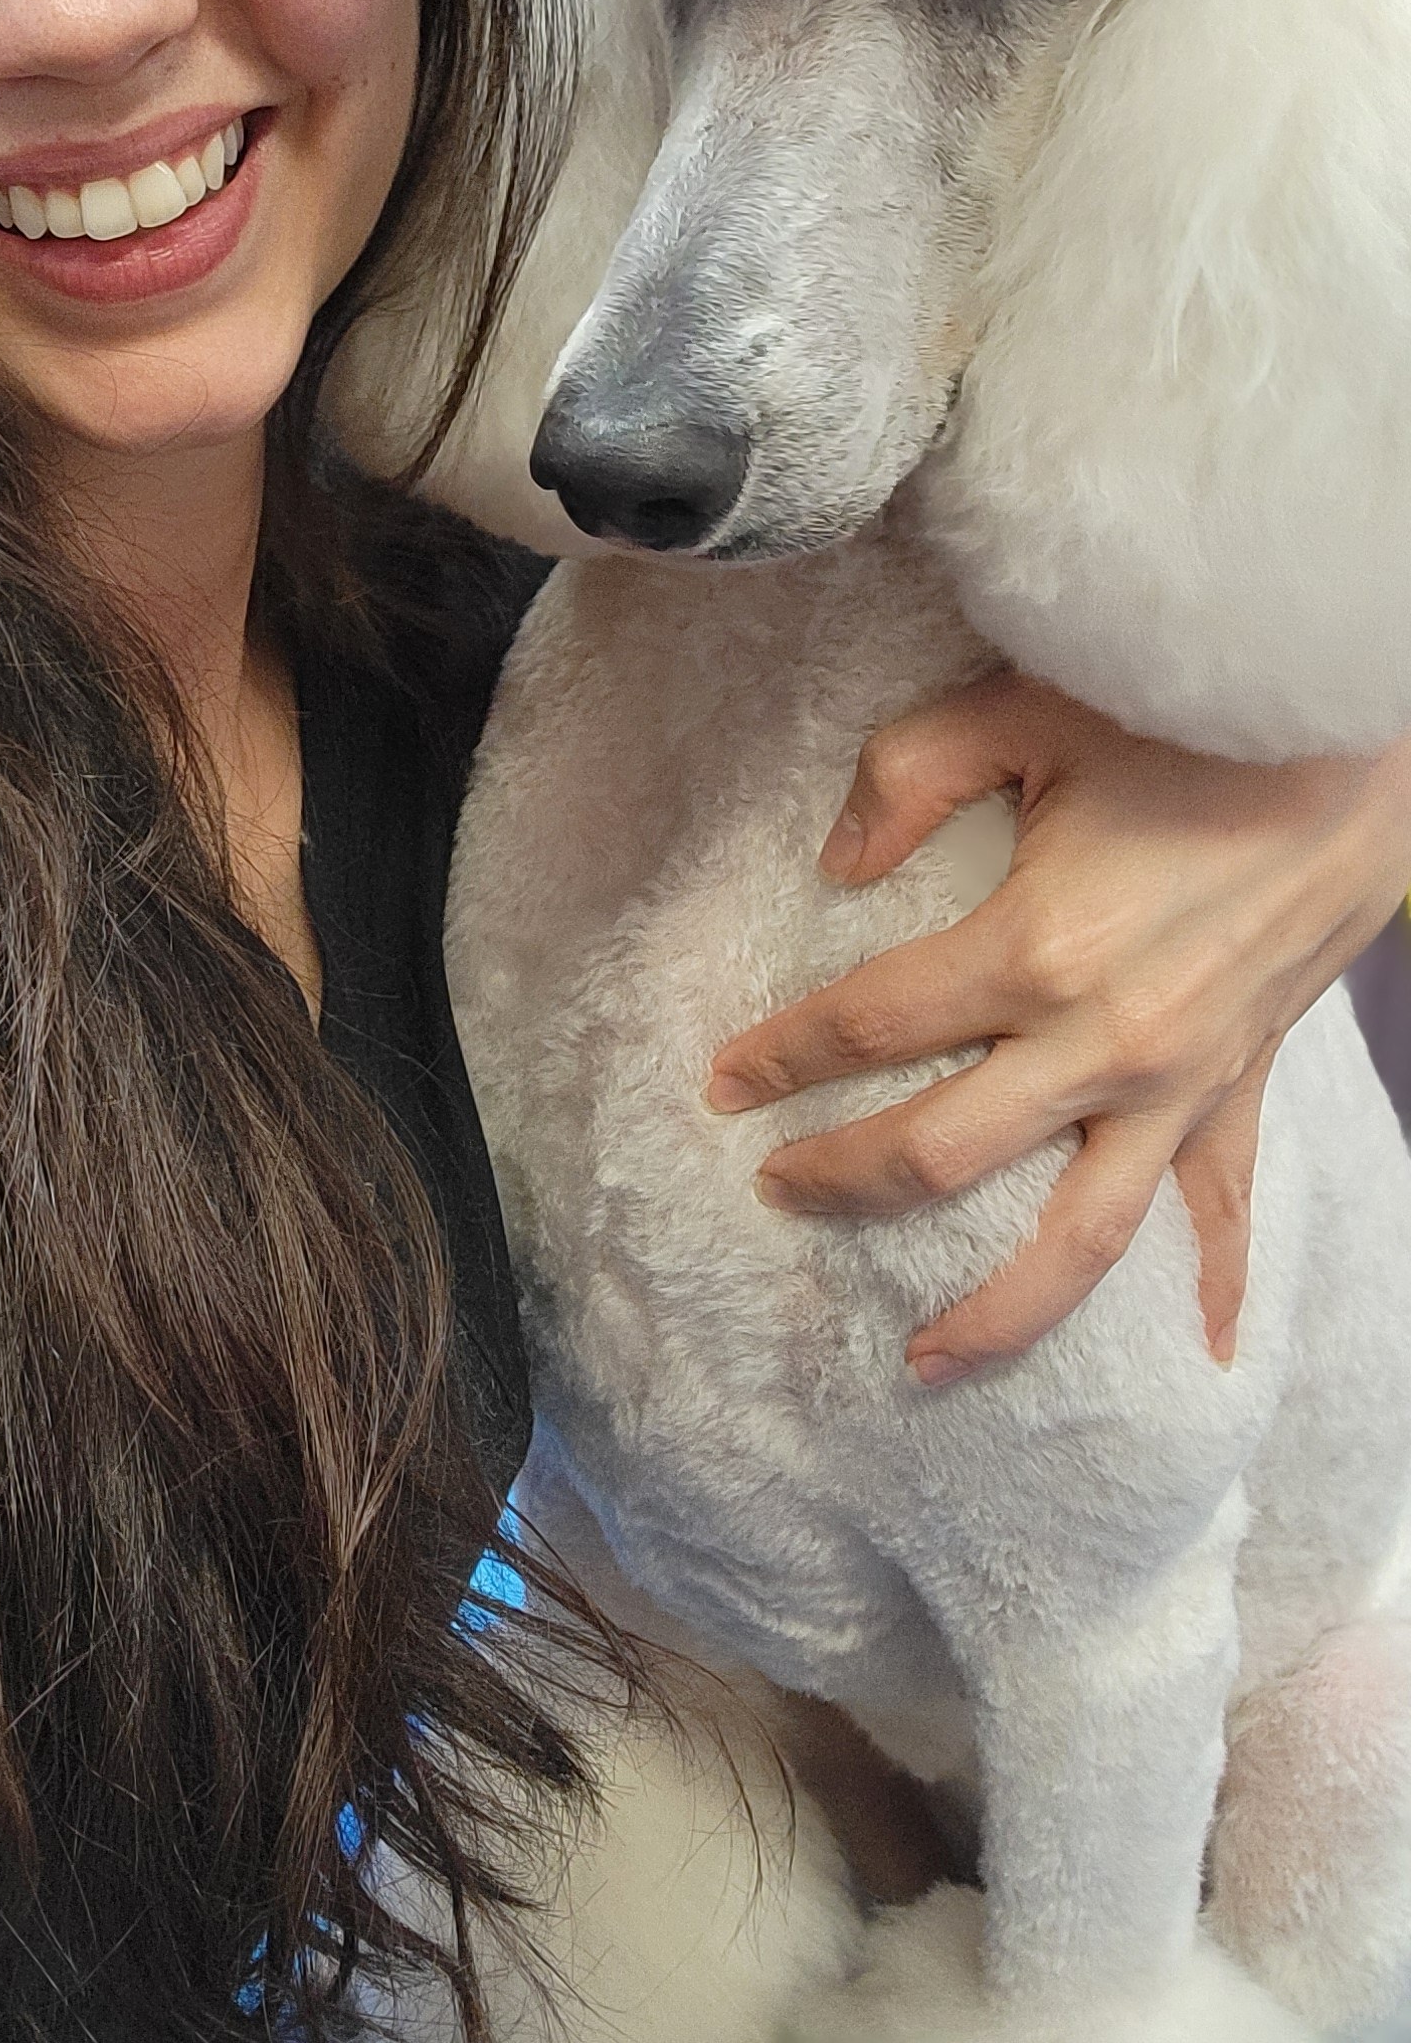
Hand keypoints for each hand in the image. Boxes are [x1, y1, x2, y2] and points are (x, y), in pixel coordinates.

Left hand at [703, 671, 1410, 1382]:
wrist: (1351, 747)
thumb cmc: (1183, 716)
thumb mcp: (1022, 708)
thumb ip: (906, 777)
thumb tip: (833, 863)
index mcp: (1035, 948)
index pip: (871, 1025)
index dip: (784, 1056)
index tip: (723, 1081)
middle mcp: (1104, 1042)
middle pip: (940, 1154)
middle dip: (841, 1179)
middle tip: (772, 1187)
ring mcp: (1179, 1084)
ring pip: (1076, 1237)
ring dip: (992, 1310)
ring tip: (918, 1363)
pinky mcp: (1240, 1088)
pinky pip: (1225, 1211)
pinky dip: (1212, 1287)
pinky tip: (1199, 1357)